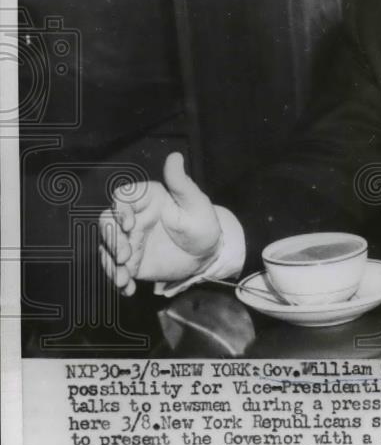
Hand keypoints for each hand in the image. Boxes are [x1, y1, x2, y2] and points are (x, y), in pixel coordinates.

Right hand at [98, 152, 221, 295]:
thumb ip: (181, 183)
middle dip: (111, 239)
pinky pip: (116, 269)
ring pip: (107, 247)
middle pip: (107, 223)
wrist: (208, 255)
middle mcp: (133, 218)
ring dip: (110, 263)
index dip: (119, 209)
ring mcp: (130, 241)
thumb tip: (175, 156)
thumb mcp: (196, 203)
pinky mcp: (131, 261)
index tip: (129, 224)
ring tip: (123, 278)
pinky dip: (118, 279)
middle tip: (125, 255)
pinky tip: (127, 287)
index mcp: (147, 199)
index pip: (122, 198)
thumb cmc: (203, 224)